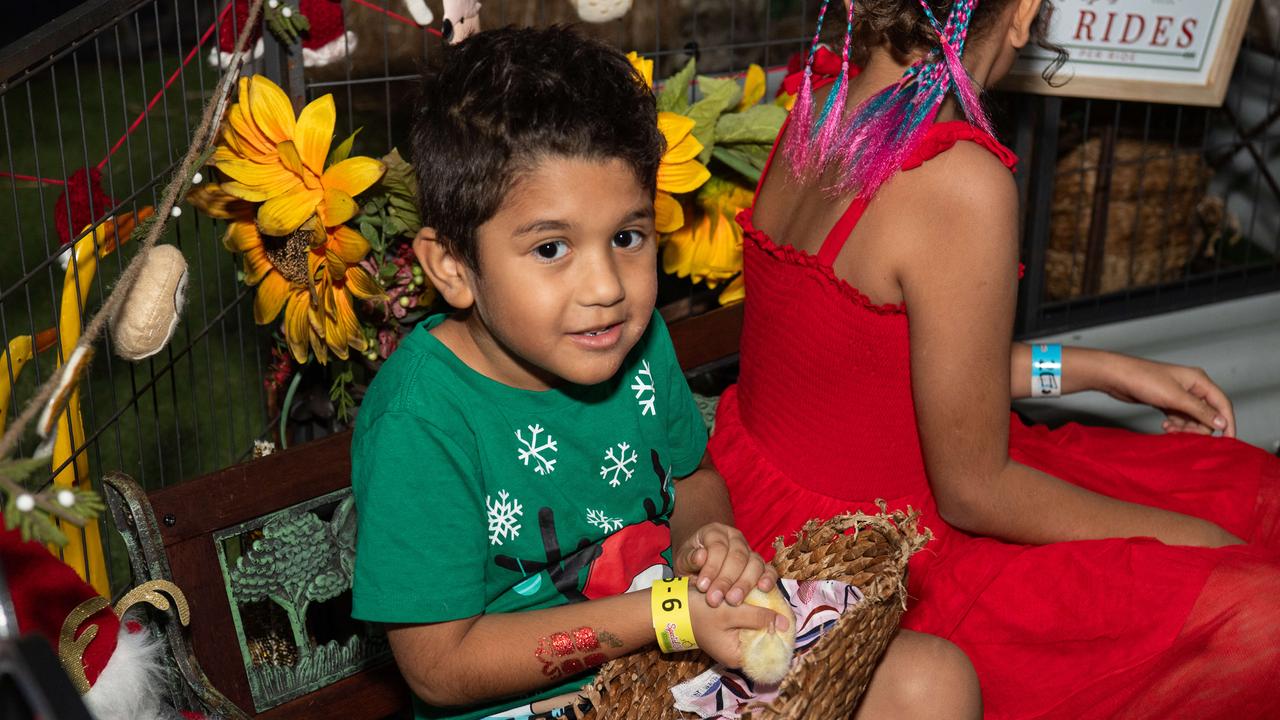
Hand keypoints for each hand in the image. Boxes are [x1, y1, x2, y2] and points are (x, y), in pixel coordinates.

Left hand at [674, 522, 776, 607]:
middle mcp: (735, 538)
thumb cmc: (691, 563)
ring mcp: (750, 550)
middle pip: (737, 557)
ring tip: (733, 600)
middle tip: (715, 600)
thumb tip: (701, 556)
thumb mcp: (683, 560)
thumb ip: (689, 558)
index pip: (718, 547)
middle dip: (726, 580)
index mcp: (715, 532)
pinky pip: (769, 570)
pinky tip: (763, 589)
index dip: (711, 567)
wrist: (699, 567)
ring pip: (754, 563)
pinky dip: (768, 579)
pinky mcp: (760, 565)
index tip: (702, 587)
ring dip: (744, 584)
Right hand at [688, 587, 789, 668]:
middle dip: (770, 622)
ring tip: (768, 599)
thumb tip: (784, 623)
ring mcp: (731, 640)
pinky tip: (754, 598)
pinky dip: (750, 611)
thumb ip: (758, 617)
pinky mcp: (728, 628)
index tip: (787, 616)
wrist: (671, 605)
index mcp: (737, 656)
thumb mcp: (731, 613)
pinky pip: (746, 622)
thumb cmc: (699, 612)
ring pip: (754, 628)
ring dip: (759, 614)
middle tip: (779, 603)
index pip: (768, 651)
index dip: (779, 634)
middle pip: (762, 639)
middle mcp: (736, 652)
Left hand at [1103, 355, 1234, 437]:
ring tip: (1170, 429)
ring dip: (1185, 428)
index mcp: (1199, 381)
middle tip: (1183, 434)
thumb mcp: (1175, 397)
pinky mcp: (1168, 401)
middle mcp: (1192, 387)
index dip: (1227, 423)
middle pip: (1208, 414)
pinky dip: (1176, 425)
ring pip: (1193, 418)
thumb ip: (1199, 411)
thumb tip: (1222, 423)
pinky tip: (1165, 427)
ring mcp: (1179, 395)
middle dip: (1199, 427)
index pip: (1222, 404)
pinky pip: (1180, 418)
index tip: (1228, 441)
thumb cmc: (1143, 380)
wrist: (1116, 377)